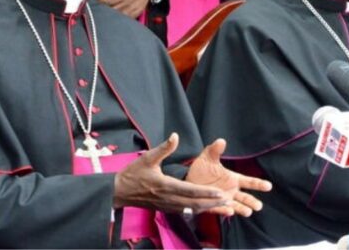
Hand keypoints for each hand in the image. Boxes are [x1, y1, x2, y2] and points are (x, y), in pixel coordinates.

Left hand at [98, 0, 152, 17]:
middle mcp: (127, 4)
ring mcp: (131, 11)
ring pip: (114, 15)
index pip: (105, 0)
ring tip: (108, 4)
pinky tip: (116, 8)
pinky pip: (122, 18)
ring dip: (109, 11)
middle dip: (102, 5)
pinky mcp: (134, 15)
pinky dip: (116, 15)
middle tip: (101, 0)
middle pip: (108, 9)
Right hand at [113, 133, 228, 213]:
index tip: (220, 193)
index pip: (190, 191)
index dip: (206, 193)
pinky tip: (206, 208)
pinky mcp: (165, 209)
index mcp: (165, 185)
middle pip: (195, 204)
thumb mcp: (147, 158)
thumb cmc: (132, 174)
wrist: (119, 191)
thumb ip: (163, 148)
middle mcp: (168, 199)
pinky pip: (185, 212)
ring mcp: (167, 206)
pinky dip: (198, 210)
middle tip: (229, 201)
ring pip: (191, 209)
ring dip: (208, 208)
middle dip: (213, 203)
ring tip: (223, 206)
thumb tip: (175, 136)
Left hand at [186, 138, 271, 216]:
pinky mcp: (212, 205)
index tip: (268, 186)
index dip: (259, 184)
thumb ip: (215, 150)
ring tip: (248, 211)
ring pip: (236, 205)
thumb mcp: (208, 158)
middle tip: (258, 206)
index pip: (249, 182)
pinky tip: (230, 211)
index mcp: (233, 179)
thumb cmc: (201, 168)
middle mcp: (231, 190)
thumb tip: (221, 141)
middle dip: (252, 201)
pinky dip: (225, 210)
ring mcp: (223, 199)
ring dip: (242, 209)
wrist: (187, 178)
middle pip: (245, 197)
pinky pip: (220, 209)